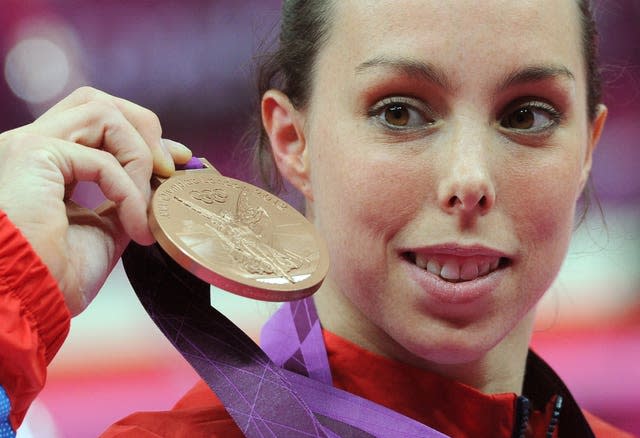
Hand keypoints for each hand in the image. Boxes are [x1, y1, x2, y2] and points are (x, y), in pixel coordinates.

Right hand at [0, 87, 191, 314]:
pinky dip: (130, 191)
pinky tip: (136, 226)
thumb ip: (123, 200)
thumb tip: (157, 185)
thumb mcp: (102, 232)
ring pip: (100, 111)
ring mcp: (27, 146)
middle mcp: (30, 148)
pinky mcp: (32, 154)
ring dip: (139, 155)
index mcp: (42, 166)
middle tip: (168, 167)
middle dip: (144, 128)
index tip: (177, 160)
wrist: (22, 304)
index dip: (141, 136)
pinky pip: (102, 159)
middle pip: (96, 101)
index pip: (95, 124)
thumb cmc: (53, 279)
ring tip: (147, 203)